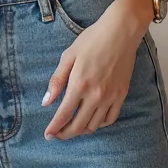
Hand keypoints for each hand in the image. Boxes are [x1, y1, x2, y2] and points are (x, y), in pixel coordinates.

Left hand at [42, 2, 144, 140]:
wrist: (120, 32)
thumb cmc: (92, 40)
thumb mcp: (69, 56)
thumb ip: (57, 80)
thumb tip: (46, 102)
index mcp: (79, 84)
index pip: (63, 114)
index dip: (54, 128)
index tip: (48, 135)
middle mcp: (95, 95)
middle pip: (78, 125)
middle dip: (65, 134)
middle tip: (58, 134)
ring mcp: (110, 96)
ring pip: (94, 125)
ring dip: (81, 130)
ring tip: (73, 126)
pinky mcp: (121, 95)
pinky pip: (110, 119)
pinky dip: (99, 124)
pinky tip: (92, 120)